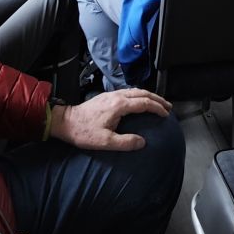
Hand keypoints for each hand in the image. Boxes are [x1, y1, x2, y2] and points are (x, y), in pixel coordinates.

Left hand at [50, 89, 171, 150]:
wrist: (66, 122)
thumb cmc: (84, 133)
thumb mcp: (105, 142)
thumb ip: (125, 142)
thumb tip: (142, 142)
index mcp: (119, 105)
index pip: (144, 103)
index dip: (157, 108)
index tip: (166, 114)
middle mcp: (117, 96)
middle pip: (142, 93)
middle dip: (157, 99)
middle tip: (168, 107)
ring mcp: (111, 95)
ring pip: (135, 91)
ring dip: (149, 96)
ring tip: (158, 104)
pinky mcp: (107, 96)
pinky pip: (129, 92)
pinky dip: (140, 96)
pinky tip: (140, 102)